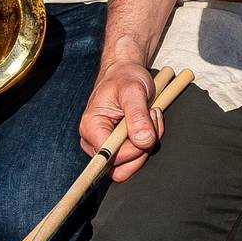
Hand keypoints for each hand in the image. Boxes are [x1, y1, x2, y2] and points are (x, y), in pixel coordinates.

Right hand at [79, 60, 164, 182]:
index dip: (132, 149)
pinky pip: (135, 157)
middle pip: (119, 168)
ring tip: (149, 117)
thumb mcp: (133, 90)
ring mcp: (106, 147)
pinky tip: (148, 123)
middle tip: (150, 118)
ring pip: (130, 165)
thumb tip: (143, 141)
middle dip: (142, 148)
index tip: (145, 130)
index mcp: (91, 127)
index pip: (109, 157)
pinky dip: (148, 142)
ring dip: (147, 144)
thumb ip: (138, 115)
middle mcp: (94, 141)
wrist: (125, 73)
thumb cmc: (125, 78)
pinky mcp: (118, 147)